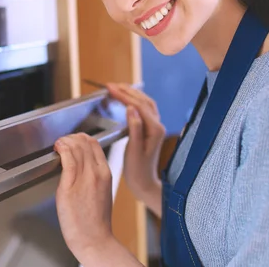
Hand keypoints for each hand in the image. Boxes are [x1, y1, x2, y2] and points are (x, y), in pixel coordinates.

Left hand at [54, 133, 114, 263]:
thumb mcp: (101, 192)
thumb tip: (80, 166)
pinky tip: (57, 148)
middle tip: (62, 142)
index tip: (72, 140)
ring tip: (58, 145)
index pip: (94, 144)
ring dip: (64, 141)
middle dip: (71, 137)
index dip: (81, 138)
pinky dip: (62, 148)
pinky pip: (68, 159)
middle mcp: (97, 173)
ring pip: (76, 148)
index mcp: (106, 173)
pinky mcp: (70, 186)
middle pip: (84, 142)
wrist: (94, 239)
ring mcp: (85, 179)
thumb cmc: (95, 221)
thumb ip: (93, 177)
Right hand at [107, 83, 164, 214]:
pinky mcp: (150, 129)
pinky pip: (144, 109)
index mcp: (154, 130)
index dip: (124, 95)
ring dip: (131, 93)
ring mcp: (155, 127)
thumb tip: (131, 108)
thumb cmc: (137, 170)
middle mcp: (157, 126)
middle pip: (143, 100)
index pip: (139, 105)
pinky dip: (134, 101)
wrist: (144, 183)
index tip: (110, 88)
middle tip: (110, 85)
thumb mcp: (133, 151)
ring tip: (116, 88)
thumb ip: (134, 128)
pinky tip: (125, 100)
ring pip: (145, 103)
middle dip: (127, 90)